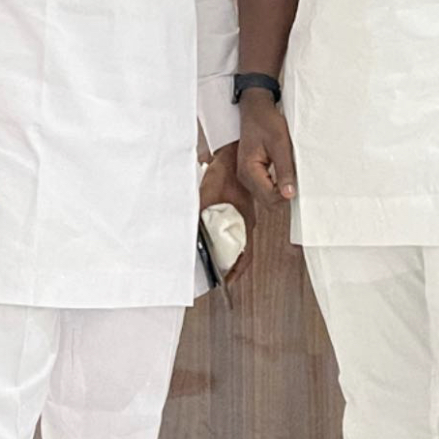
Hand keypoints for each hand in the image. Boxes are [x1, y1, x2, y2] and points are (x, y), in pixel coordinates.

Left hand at [200, 141, 255, 284]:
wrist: (231, 155)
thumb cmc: (223, 174)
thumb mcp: (207, 199)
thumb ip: (199, 218)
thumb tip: (191, 235)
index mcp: (245, 223)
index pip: (244, 256)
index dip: (235, 273)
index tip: (224, 284)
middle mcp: (247, 222)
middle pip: (241, 252)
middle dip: (229, 266)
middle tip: (215, 276)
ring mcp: (243, 216)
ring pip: (237, 241)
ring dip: (225, 253)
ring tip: (211, 261)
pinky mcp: (238, 209)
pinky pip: (232, 229)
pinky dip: (222, 239)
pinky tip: (210, 238)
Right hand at [237, 93, 297, 209]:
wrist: (256, 109)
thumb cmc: (266, 122)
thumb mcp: (280, 144)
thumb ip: (284, 170)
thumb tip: (289, 194)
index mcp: (249, 171)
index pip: (270, 197)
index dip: (286, 194)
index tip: (297, 182)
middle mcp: (245, 177)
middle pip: (268, 201)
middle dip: (284, 194)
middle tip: (295, 178)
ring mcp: (247, 177)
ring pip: (267, 197)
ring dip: (281, 191)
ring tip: (290, 175)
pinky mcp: (253, 175)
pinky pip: (266, 189)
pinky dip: (277, 186)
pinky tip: (285, 175)